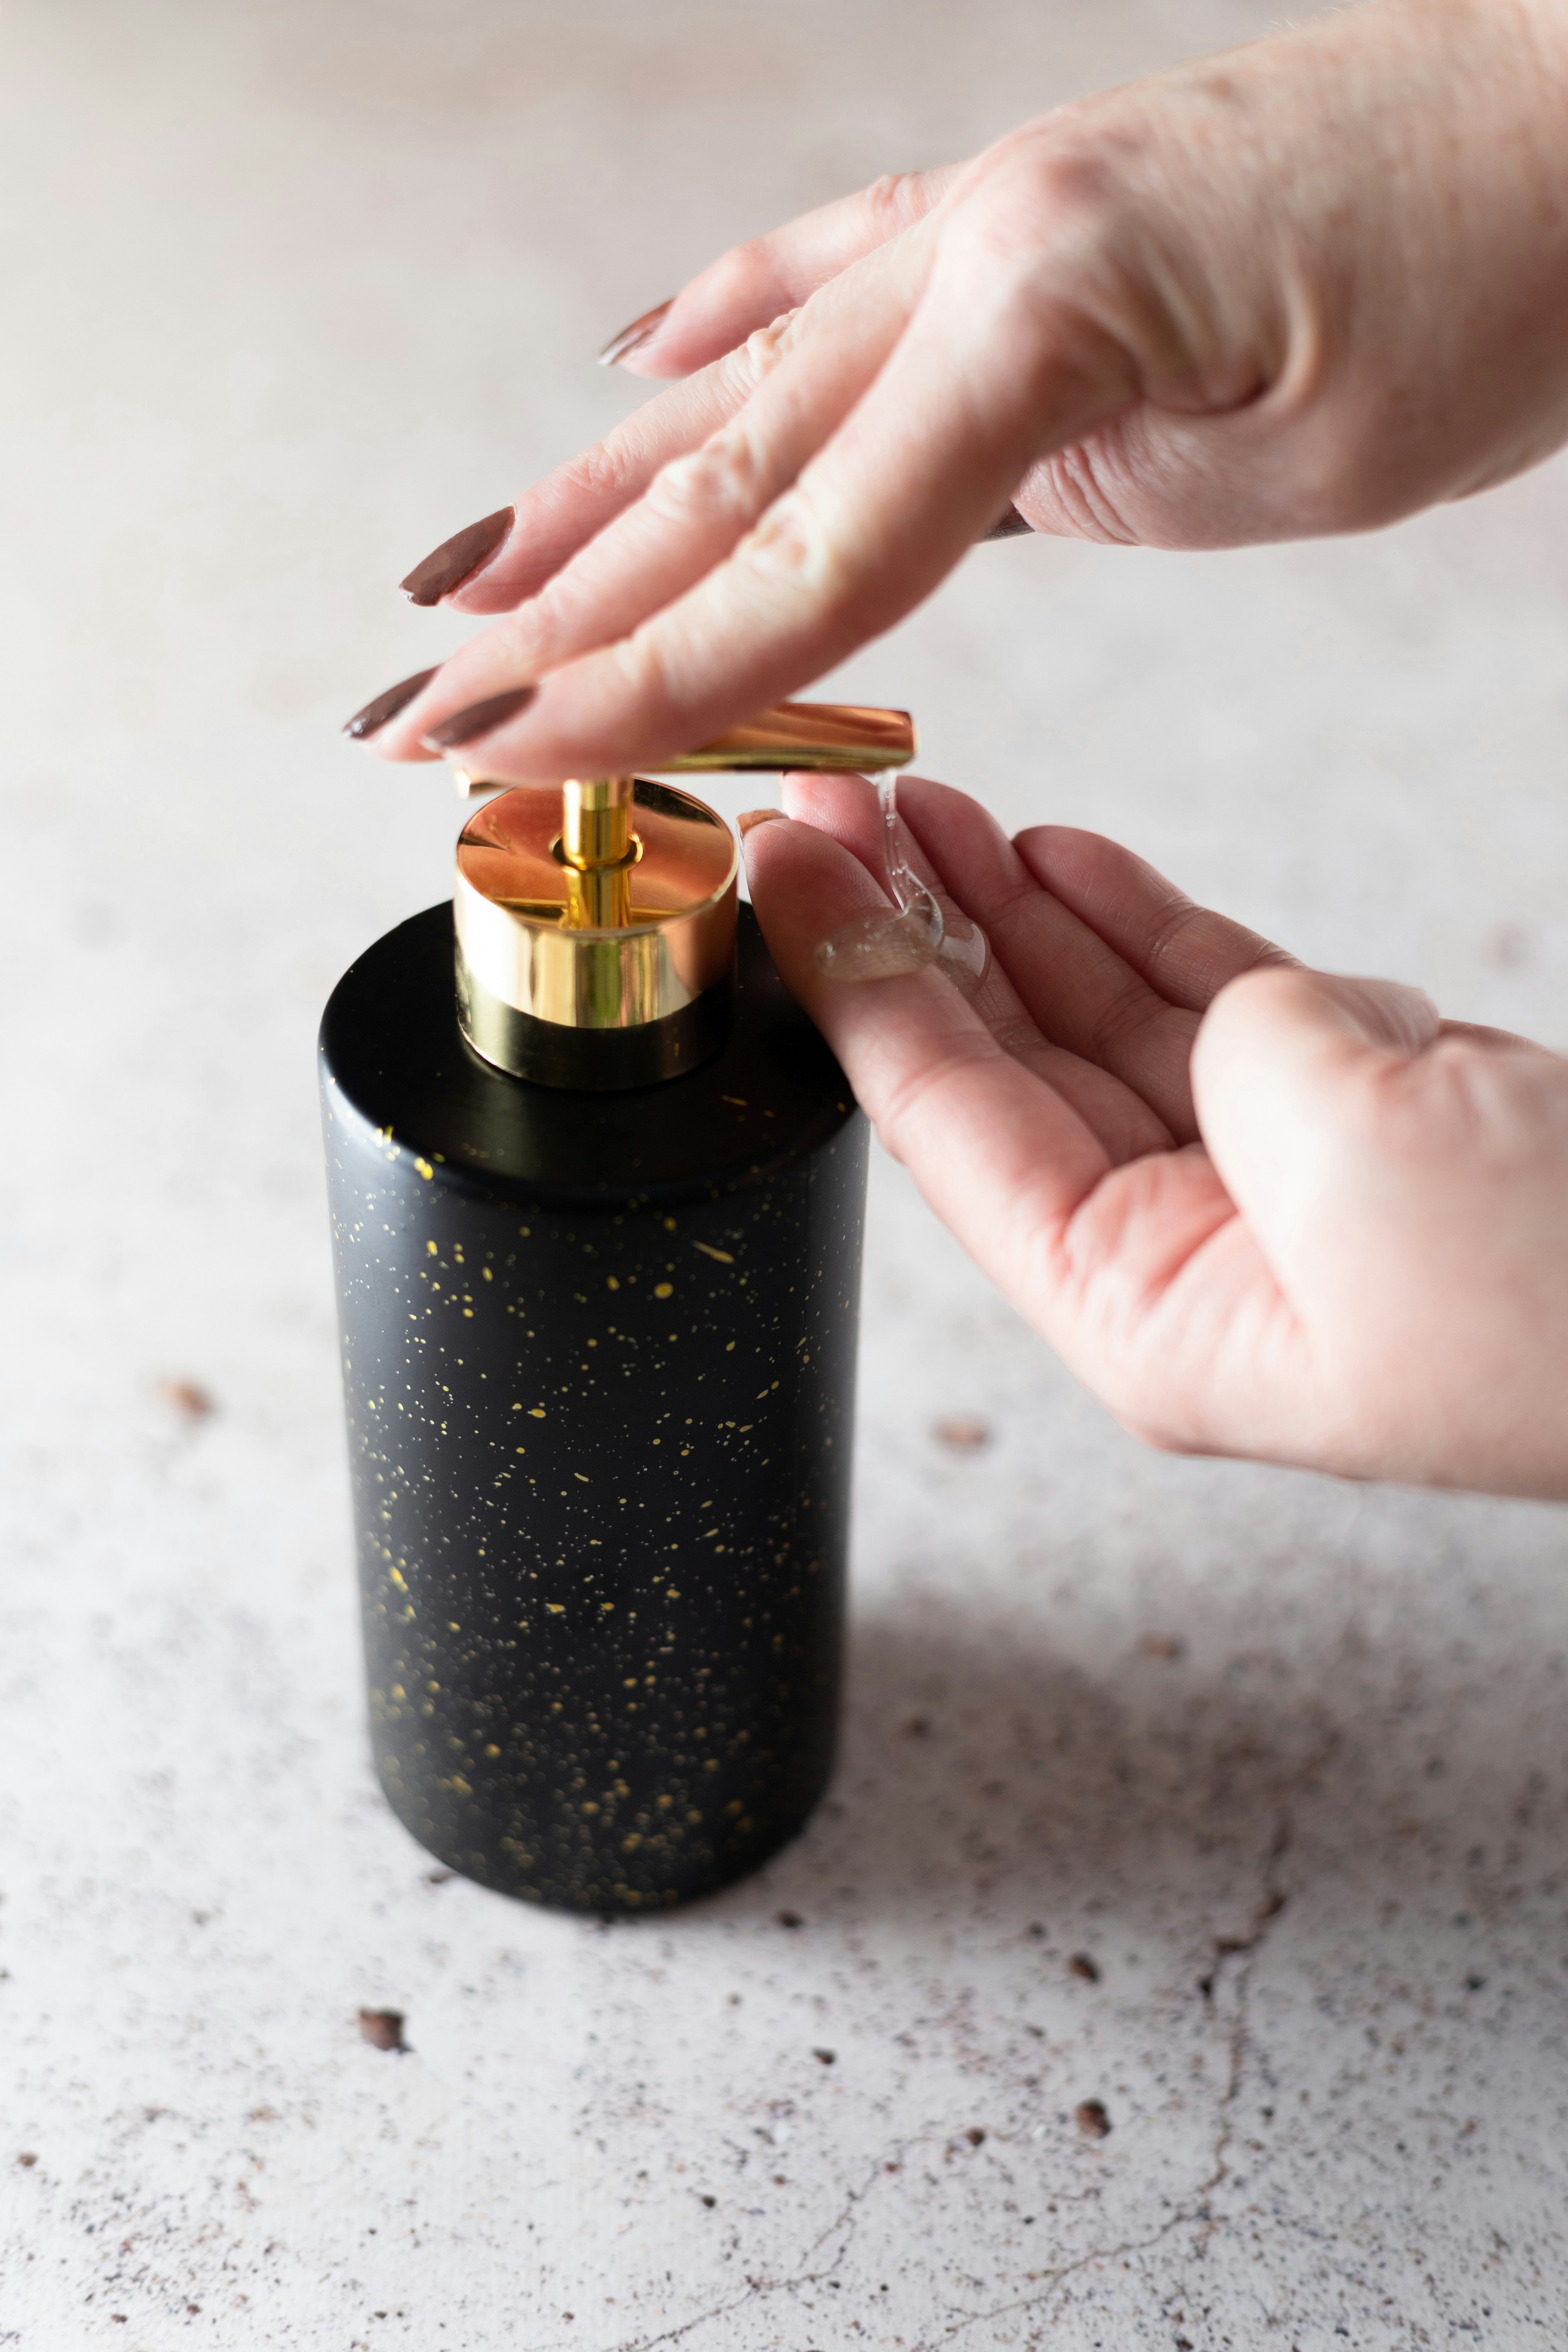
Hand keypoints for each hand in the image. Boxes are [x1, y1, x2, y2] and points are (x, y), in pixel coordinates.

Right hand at [356, 0, 1567, 780]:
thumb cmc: (1486, 272)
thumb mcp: (1280, 433)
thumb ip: (1053, 481)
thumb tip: (868, 552)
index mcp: (1026, 307)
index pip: (791, 548)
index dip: (634, 671)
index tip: (505, 755)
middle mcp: (970, 254)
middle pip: (722, 477)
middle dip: (557, 614)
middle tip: (420, 711)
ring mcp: (984, 231)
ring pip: (745, 394)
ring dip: (589, 497)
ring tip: (464, 579)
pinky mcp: (1025, 235)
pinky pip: (834, 281)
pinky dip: (728, 328)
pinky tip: (637, 356)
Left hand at [742, 773, 1567, 1500]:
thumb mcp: (1367, 1162)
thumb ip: (1252, 1056)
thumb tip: (1237, 1007)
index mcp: (1149, 1311)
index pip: (945, 1128)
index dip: (850, 984)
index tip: (778, 873)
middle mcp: (1186, 1253)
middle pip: (1001, 1068)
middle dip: (908, 934)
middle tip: (827, 810)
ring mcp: (1270, 1183)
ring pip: (1095, 1023)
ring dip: (1006, 914)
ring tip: (917, 808)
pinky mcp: (1354, 1120)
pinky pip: (1207, 1007)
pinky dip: (1134, 926)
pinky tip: (1051, 861)